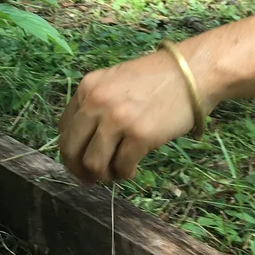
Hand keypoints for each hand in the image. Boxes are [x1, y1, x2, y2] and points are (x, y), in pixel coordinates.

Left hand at [58, 47, 211, 184]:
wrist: (191, 74)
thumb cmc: (155, 79)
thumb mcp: (114, 82)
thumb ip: (96, 104)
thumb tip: (84, 140)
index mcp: (87, 88)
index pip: (64, 129)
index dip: (69, 151)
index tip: (77, 163)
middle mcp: (96, 103)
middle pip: (72, 149)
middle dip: (78, 170)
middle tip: (90, 179)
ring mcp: (117, 119)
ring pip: (93, 163)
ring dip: (103, 175)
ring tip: (115, 173)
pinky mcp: (140, 135)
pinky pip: (122, 167)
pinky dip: (125, 174)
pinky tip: (132, 168)